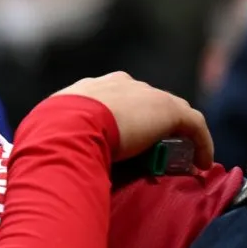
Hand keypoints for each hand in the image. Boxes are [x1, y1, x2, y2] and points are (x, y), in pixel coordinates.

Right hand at [54, 72, 214, 168]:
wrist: (66, 128)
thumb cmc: (49, 135)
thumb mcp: (48, 133)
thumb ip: (56, 139)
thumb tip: (44, 160)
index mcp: (89, 89)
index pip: (112, 100)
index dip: (120, 119)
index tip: (123, 140)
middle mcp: (119, 84)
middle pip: (143, 102)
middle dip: (149, 123)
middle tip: (151, 150)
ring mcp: (145, 94)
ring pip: (169, 112)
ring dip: (175, 133)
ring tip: (179, 157)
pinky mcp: (168, 110)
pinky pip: (193, 126)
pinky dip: (200, 143)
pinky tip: (202, 162)